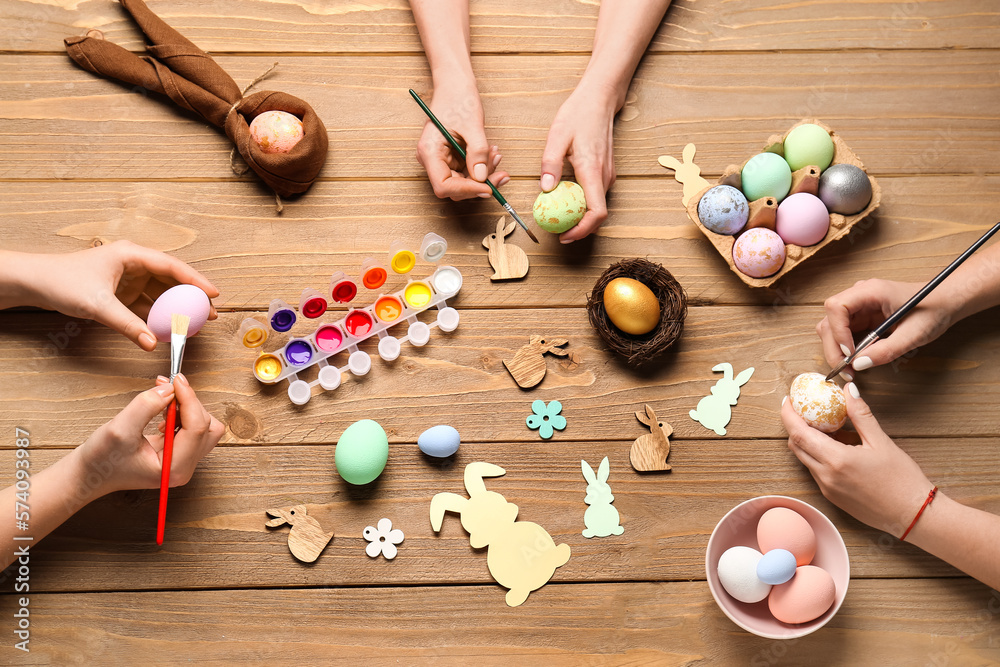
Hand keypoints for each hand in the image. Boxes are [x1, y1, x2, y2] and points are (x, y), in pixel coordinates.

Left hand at [24, 240, 218, 350]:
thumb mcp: (98, 305)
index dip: (195, 280)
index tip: (214, 294)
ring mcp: (129, 278)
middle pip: (171, 279)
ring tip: (194, 323)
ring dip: (177, 308)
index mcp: (131, 254)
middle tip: (210, 313)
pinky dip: (159, 316)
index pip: (171, 266)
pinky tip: (169, 328)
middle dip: (192, 296)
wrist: (35, 283)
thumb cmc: (61, 281)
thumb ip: (127, 325)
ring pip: (161, 293)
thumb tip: (152, 343)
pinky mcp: (123, 293)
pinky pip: (148, 304)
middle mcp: (134, 263)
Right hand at [77, 374, 223, 495]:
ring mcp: (183, 461)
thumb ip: (146, 406)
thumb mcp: (119, 429)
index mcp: (174, 469)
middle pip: (207, 426)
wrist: (89, 474)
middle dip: (189, 403)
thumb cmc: (101, 460)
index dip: (189, 399)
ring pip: (204, 426)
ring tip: (162, 400)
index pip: (198, 427)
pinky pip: (193, 427)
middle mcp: (184, 467)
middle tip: (166, 387)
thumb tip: (170, 389)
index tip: (175, 380)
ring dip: (187, 407)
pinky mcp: (178, 452)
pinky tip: (163, 410)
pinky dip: (182, 413)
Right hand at [416, 82, 507, 200]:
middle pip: (455, 187)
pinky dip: (482, 166)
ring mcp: (441, 160)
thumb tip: (482, 178)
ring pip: (464, 181)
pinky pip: (468, 171)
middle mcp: (432, 160)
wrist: (455, 85)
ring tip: (496, 155)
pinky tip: (492, 153)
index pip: (444, 186)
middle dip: (480, 183)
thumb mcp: (472, 125)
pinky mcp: (451, 158)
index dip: (466, 190)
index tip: (488, 188)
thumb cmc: (458, 98)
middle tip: (502, 174)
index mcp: (429, 152)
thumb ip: (477, 153)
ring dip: (484, 174)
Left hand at [539, 82, 616, 242]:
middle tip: (556, 232)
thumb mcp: (557, 136)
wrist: (599, 99)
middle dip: (579, 228)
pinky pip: (596, 196)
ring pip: (597, 206)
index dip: (582, 230)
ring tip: (558, 218)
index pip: (596, 212)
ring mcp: (607, 175)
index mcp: (593, 171)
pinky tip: (565, 200)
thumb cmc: (578, 114)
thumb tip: (545, 189)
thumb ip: (550, 164)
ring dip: (580, 217)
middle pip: (597, 215)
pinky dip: (582, 204)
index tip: (565, 236)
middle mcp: (604, 176)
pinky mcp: (605, 172)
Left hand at [781, 382, 933, 535]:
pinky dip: (819, 455)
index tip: (788, 401)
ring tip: (828, 427)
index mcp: (836, 460)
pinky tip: (838, 448)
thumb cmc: (902, 479)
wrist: (913, 515)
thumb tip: (848, 390)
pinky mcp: (832, 497)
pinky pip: (816, 471)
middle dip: (795, 426)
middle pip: (796, 446)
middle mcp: (826, 476)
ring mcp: (827, 489)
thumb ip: (860, 415)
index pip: (799, 433)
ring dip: (808, 441)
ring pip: (805, 459)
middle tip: (804, 409)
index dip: (788, 415)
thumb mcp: (881, 442)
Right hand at [818, 279, 956, 376]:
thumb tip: (858, 365)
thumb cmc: (933, 310)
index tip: (850, 352)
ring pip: (831, 327)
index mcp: (871, 291)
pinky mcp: (861, 317)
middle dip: (833, 347)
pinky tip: (856, 361)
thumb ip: (886, 350)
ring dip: (836, 349)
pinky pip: (843, 333)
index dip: (838, 331)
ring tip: (850, 369)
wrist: (945, 302)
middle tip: (846, 370)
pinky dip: (845, 349)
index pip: (837, 306)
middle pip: (829, 320)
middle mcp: (859, 296)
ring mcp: (858, 306)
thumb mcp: (914, 334)